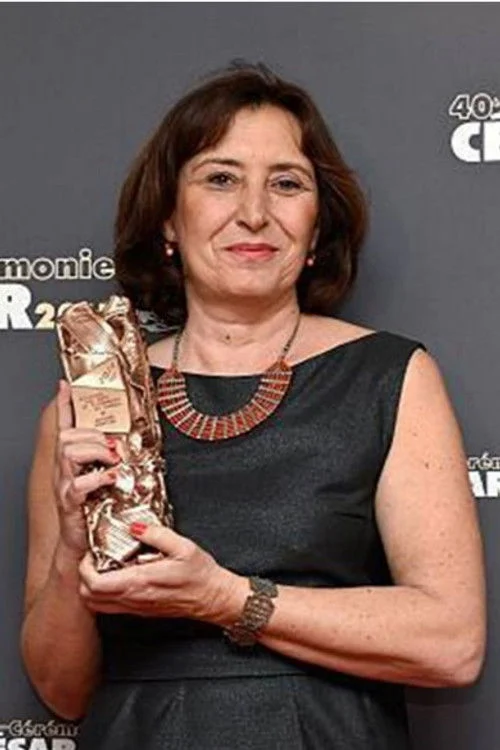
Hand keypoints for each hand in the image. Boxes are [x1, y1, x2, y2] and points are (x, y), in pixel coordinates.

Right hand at [54, 379, 120, 555]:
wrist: (83, 542)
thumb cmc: (96, 507)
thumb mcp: (103, 476)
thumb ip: (109, 459)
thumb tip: (124, 442)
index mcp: (72, 460)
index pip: (64, 425)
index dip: (63, 404)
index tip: (65, 385)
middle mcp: (64, 469)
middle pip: (68, 436)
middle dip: (94, 436)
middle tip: (113, 449)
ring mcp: (64, 485)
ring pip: (69, 452)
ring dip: (96, 451)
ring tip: (113, 462)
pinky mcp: (70, 502)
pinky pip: (77, 484)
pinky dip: (97, 478)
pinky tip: (111, 478)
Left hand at [78, 524, 245, 623]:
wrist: (214, 599)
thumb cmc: (201, 575)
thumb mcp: (184, 546)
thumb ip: (157, 535)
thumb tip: (135, 526)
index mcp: (141, 581)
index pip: (96, 584)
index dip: (84, 569)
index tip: (89, 553)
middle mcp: (134, 598)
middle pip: (89, 597)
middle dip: (83, 577)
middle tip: (92, 558)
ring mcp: (136, 607)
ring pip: (97, 605)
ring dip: (92, 587)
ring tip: (102, 567)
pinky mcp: (140, 611)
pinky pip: (111, 607)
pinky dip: (104, 594)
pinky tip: (117, 576)